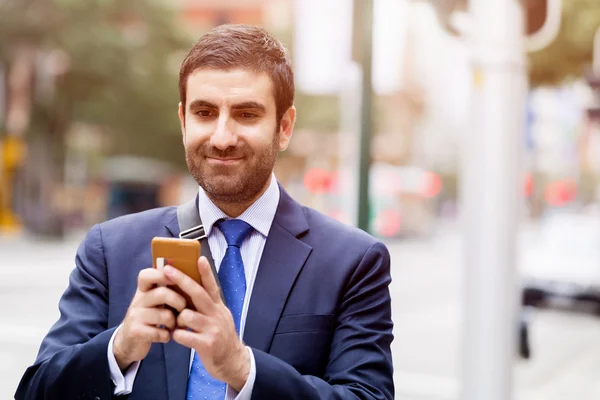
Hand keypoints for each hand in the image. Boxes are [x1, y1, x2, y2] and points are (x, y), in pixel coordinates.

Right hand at [113, 268, 186, 370]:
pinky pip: (160, 333)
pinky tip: (165, 336)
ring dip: (174, 323)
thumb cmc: (150, 317)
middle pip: (163, 293)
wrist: (129, 342)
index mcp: (143, 290)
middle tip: (183, 310)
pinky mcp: (135, 332)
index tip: (175, 280)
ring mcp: (135, 316)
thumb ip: (166, 289)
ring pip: (165, 315)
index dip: (161, 275)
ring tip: (173, 326)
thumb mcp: (154, 301)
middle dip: (179, 302)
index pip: (146, 275)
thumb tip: (188, 276)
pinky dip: (167, 336)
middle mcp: (137, 301)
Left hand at [166, 257, 249, 391]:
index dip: (205, 272)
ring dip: (177, 319)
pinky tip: (179, 337)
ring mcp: (212, 329)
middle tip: (167, 270)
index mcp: (218, 307)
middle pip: (198, 293)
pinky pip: (183, 335)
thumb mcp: (219, 317)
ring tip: (178, 325)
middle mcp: (216, 314)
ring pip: (186, 315)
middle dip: (181, 280)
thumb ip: (207, 305)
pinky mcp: (207, 344)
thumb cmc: (220, 336)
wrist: (232, 361)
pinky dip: (177, 336)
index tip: (199, 258)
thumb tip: (190, 288)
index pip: (212, 286)